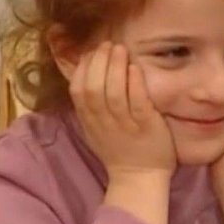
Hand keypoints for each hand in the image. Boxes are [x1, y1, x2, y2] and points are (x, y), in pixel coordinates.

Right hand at [69, 42, 176, 179]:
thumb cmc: (120, 150)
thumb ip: (90, 105)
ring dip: (115, 68)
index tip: (91, 52)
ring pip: (113, 94)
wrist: (139, 179)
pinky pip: (137, 103)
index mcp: (90, 122)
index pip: (77, 91)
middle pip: (93, 88)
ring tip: (120, 49)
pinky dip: (135, 84)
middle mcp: (104, 123)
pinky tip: (136, 69)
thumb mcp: (96, 129)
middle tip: (108, 44)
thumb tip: (83, 74)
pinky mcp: (146, 128)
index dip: (82, 68)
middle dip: (98, 62)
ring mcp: (125, 126)